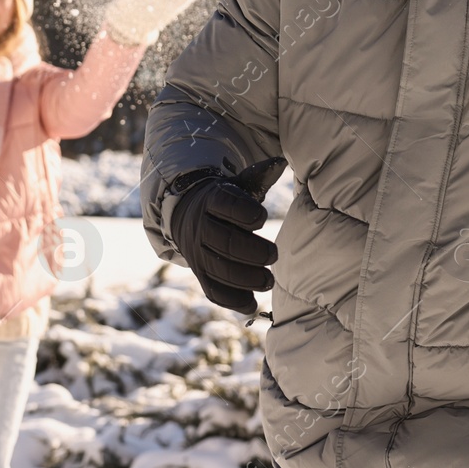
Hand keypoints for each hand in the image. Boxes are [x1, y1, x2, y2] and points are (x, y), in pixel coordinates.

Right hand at [169, 160, 283, 312]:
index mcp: (211, 200)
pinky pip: (213, 291)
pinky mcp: (200, 274)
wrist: (188, 215)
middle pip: (224, 242)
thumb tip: (279, 164)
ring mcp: (197, 253)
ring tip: (269, 281)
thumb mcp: (236, 184)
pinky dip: (233, 300)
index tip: (261, 218)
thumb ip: (257, 176)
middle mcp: (200, 227)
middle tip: (274, 255)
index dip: (245, 213)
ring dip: (246, 279)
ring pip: (218, 269)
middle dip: (252, 252)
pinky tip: (253, 303)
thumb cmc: (225, 200)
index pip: (226, 205)